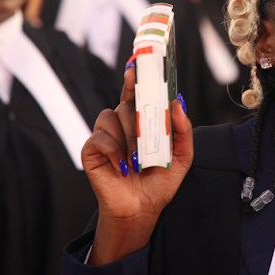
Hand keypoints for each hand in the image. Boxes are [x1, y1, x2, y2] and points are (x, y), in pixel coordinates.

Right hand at [82, 66, 192, 265]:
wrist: (142, 209)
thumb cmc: (160, 182)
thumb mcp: (182, 156)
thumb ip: (183, 129)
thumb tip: (177, 101)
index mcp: (141, 121)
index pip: (136, 92)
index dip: (135, 77)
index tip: (136, 65)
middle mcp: (120, 124)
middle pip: (126, 104)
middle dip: (139, 121)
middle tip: (147, 141)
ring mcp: (104, 135)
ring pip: (112, 116)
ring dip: (129, 139)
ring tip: (137, 160)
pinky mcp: (91, 150)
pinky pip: (100, 138)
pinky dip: (114, 151)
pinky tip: (123, 165)